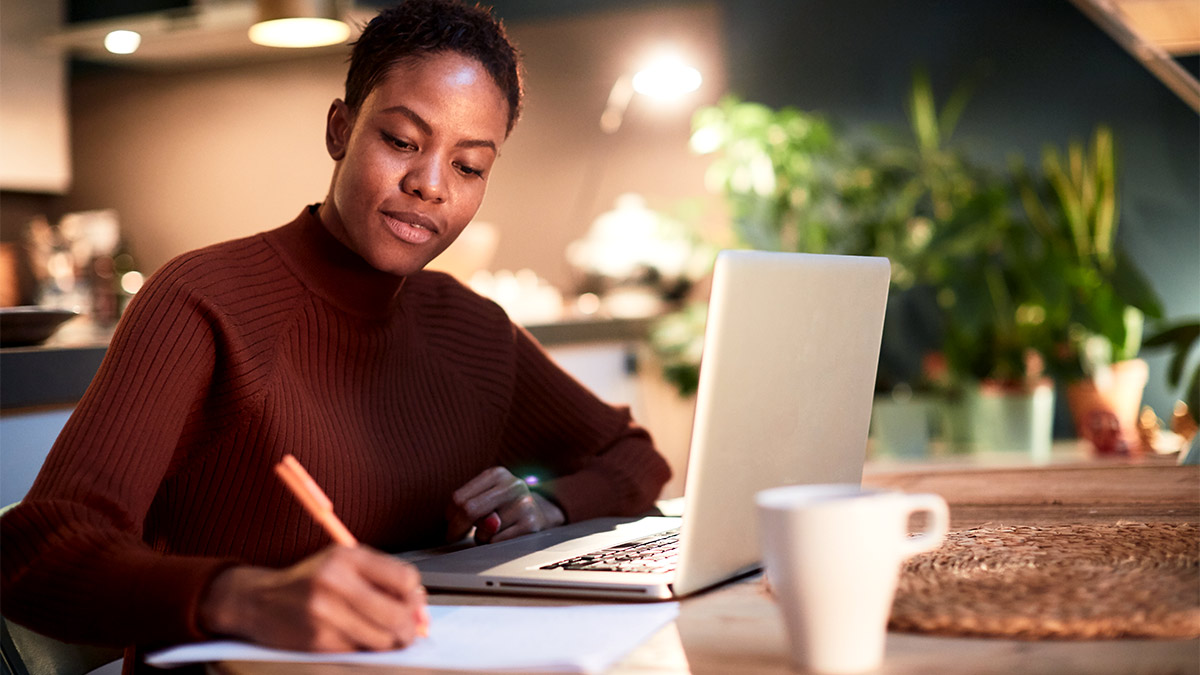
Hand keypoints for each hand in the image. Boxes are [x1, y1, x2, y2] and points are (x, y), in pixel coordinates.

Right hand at [199, 545, 428, 651]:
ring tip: (385, 637)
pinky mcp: (317, 641)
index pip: (404, 578)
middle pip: (397, 613)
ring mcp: (324, 613)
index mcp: (346, 557)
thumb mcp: (343, 563)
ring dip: (391, 643)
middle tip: (410, 632)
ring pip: (382, 638)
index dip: (415, 596)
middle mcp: (335, 582)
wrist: (260, 601)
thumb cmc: (309, 581)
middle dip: (410, 627)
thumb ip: (381, 578)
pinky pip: (359, 652)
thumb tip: (420, 607)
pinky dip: (366, 650)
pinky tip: (358, 640)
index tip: (414, 604)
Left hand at [446, 466, 564, 543]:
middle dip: (456, 528)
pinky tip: (506, 535)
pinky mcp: (532, 524)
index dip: (449, 516)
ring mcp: (524, 504)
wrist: (542, 512)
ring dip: (482, 538)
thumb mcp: (487, 497)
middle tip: (452, 537)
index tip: (449, 525)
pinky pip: (498, 542)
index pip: (460, 497)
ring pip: (484, 531)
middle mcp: (512, 485)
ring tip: (495, 530)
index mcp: (497, 474)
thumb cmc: (505, 507)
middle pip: (469, 510)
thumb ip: (471, 506)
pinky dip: (495, 544)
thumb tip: (470, 523)